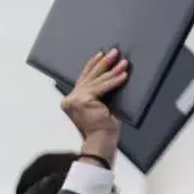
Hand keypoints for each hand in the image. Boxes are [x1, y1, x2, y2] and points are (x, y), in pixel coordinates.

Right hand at [61, 49, 127, 163]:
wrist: (101, 141)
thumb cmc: (102, 128)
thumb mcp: (99, 107)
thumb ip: (98, 94)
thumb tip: (110, 76)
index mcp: (72, 101)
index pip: (83, 78)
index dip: (92, 65)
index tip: (100, 55)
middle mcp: (70, 99)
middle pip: (89, 77)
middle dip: (103, 63)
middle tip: (114, 52)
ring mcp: (75, 100)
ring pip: (97, 81)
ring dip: (112, 71)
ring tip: (123, 63)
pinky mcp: (83, 101)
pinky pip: (102, 88)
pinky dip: (114, 81)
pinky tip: (123, 75)